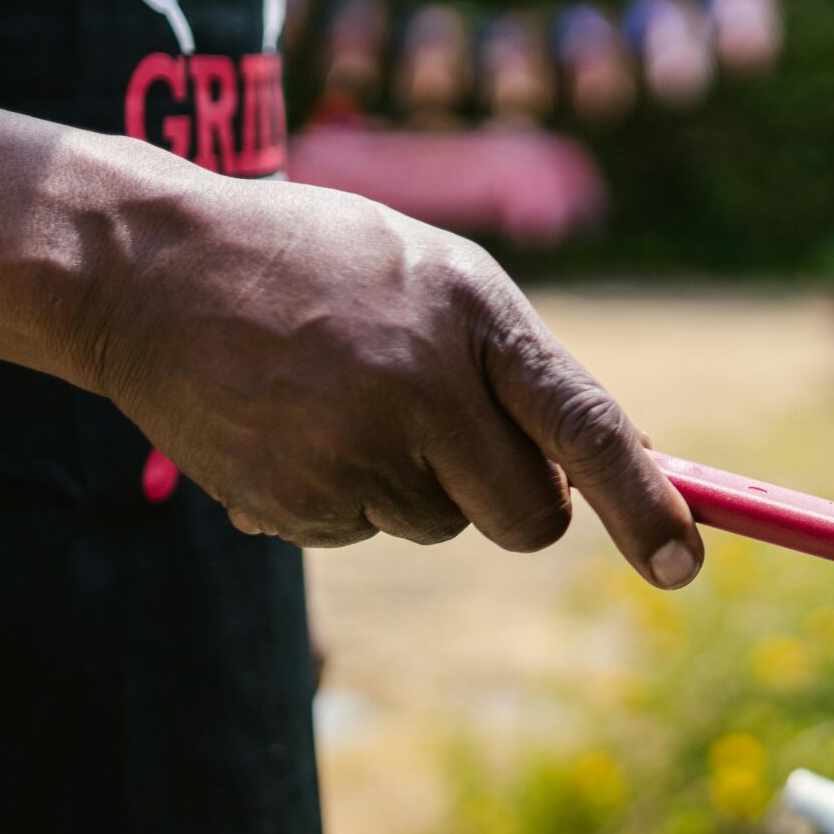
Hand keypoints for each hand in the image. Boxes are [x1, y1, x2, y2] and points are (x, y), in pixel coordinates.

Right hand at [74, 169, 703, 585]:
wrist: (149, 269)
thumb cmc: (323, 267)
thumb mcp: (438, 279)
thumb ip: (523, 367)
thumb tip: (630, 460)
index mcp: (474, 315)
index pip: (585, 425)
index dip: (644, 503)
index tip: (685, 566)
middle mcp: (422, 387)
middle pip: (526, 516)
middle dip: (515, 504)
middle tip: (454, 440)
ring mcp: (353, 450)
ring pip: (442, 523)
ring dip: (413, 482)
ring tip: (340, 396)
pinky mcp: (294, 501)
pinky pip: (363, 530)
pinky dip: (343, 494)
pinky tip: (292, 423)